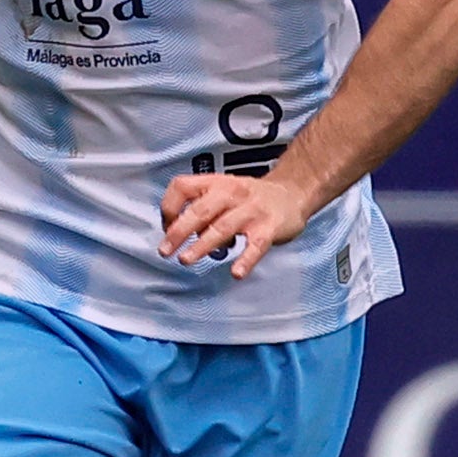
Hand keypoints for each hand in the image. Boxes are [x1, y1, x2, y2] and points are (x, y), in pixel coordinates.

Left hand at [160, 171, 311, 276]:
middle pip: (200, 211)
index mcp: (215, 183)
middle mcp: (231, 193)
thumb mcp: (221, 192)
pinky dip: (246, 259)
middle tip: (165, 251)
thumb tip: (174, 234)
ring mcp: (252, 210)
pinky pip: (256, 245)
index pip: (182, 188)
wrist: (292, 193)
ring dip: (202, 245)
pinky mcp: (270, 227)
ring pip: (222, 228)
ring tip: (186, 259)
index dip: (169, 207)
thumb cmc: (247, 198)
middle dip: (178, 232)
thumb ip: (199, 208)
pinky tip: (236, 273)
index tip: (165, 227)